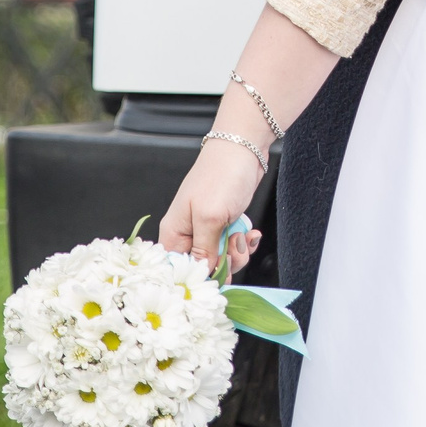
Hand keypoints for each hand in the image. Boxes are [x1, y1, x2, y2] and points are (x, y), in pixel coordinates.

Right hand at [157, 140, 266, 274]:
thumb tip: (202, 273)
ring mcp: (207, 229)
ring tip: (242, 235)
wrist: (244, 149)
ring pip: (221, 259)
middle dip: (223, 263)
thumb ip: (204, 250)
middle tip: (233, 247)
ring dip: (237, 253)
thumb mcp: (210, 217)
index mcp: (174, 233)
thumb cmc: (220, 175)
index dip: (197, 277)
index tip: (215, 273)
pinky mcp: (224, 225)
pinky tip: (250, 233)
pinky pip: (233, 247)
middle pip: (202, 268)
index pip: (177, 270)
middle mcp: (188, 234)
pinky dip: (244, 243)